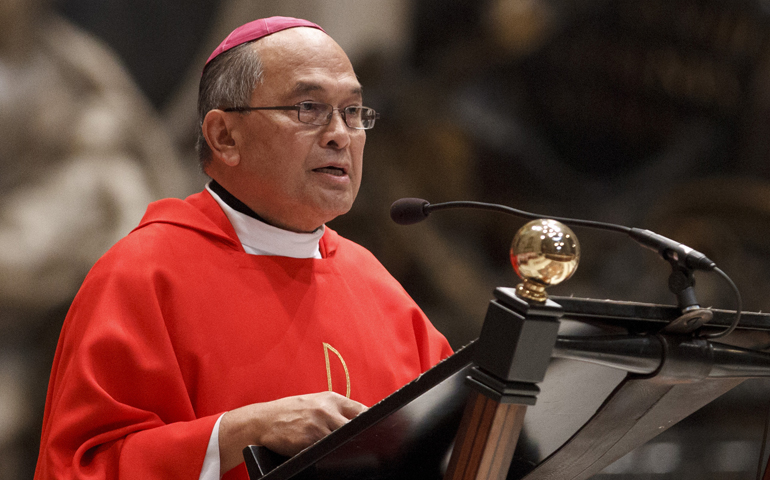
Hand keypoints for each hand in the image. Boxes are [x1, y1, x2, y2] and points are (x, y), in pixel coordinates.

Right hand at [218, 392, 366, 473]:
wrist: (261, 420)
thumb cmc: (289, 413)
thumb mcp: (314, 403)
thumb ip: (335, 410)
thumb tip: (360, 421)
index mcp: (332, 398)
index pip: (363, 411)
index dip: (372, 423)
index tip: (377, 433)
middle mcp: (327, 410)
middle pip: (357, 427)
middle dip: (361, 438)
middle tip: (364, 447)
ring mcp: (318, 425)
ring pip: (343, 441)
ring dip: (345, 448)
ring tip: (345, 453)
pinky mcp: (308, 441)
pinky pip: (326, 451)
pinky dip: (329, 455)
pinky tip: (328, 457)